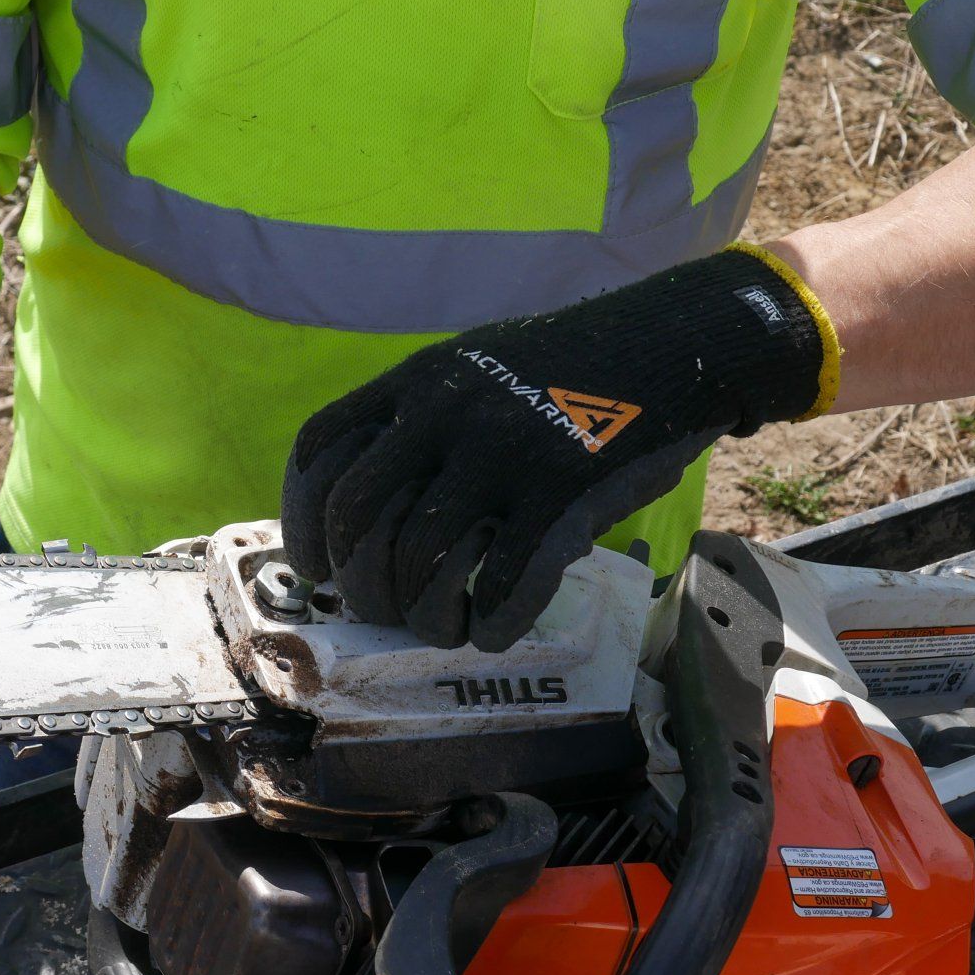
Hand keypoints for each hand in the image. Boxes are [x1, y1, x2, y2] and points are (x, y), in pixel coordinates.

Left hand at [281, 246, 837, 651]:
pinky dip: (493, 621)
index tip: (315, 565)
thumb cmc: (569, 366)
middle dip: (358, 581)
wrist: (670, 342)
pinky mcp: (559, 491)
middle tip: (379, 611)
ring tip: (443, 629)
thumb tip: (380, 510)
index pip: (321, 449)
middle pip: (357, 515)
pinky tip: (494, 632)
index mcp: (416, 381)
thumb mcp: (475, 367)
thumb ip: (423, 420)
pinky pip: (507, 579)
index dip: (305, 520)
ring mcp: (501, 451)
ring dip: (423, 613)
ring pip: (422, 557)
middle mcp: (444, 413)